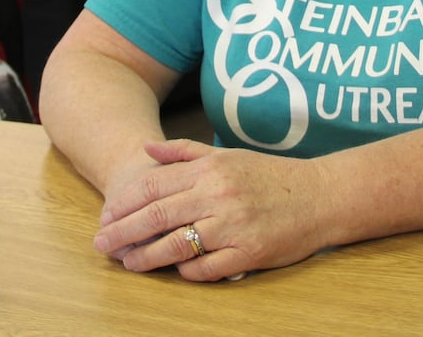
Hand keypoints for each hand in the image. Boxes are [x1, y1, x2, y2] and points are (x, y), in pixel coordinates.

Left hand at [94, 139, 328, 281]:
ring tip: (130, 263)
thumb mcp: (226, 156)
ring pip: (178, 245)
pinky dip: (189, 272)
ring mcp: (234, 226)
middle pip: (158, 217)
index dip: (124, 204)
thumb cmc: (269, 176)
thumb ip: (184, 152)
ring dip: (148, 257)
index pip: (154, 186)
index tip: (105, 216)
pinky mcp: (250, 252)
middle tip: (101, 244)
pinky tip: (175, 272)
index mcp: (210, 170)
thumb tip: (145, 150)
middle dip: (124, 232)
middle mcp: (218, 196)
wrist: (320, 196)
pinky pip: (209, 268)